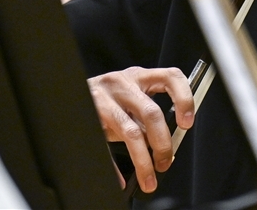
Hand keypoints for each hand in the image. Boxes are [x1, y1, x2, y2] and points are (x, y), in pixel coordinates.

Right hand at [87, 66, 193, 193]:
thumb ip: (147, 117)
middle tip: (165, 161)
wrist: (69, 94)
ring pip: (131, 132)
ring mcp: (103, 100)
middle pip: (152, 112)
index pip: (170, 77)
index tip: (187, 123)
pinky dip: (114, 168)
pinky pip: (104, 147)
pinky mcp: (89, 118)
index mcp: (139, 76)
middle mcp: (122, 84)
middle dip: (162, 143)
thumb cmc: (106, 97)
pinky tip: (121, 179)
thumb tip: (164, 146)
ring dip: (143, 160)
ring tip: (149, 177)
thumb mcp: (130, 97)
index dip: (184, 98)